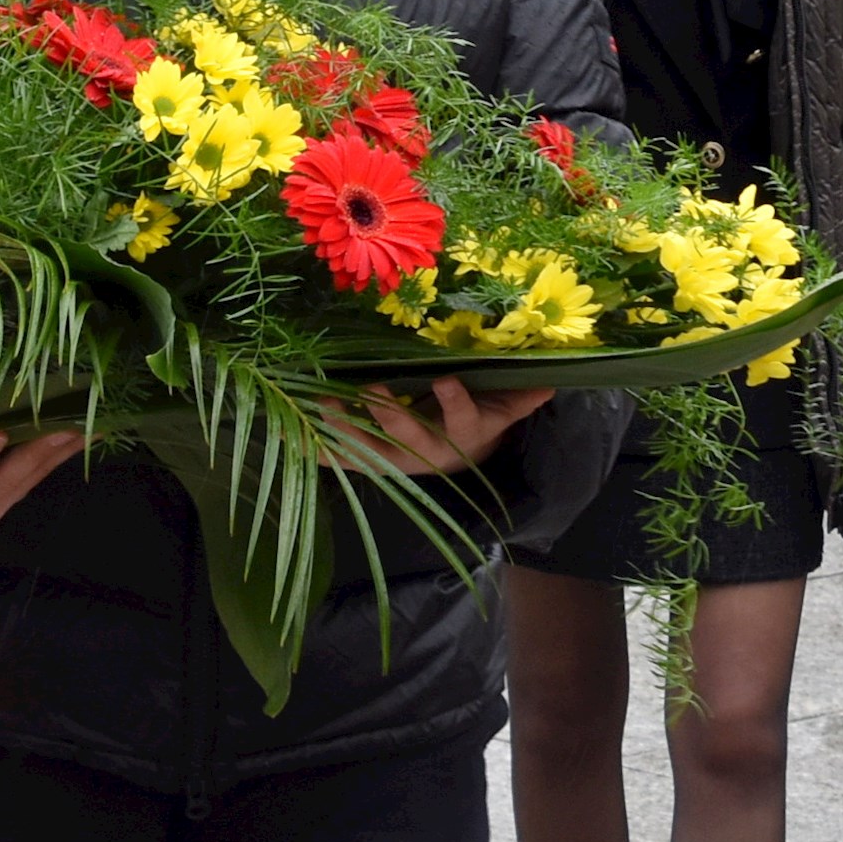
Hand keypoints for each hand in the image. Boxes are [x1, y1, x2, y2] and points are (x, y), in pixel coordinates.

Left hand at [314, 376, 555, 476]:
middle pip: (408, 438)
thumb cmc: (480, 420)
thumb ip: (524, 396)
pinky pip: (341, 458)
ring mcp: (395, 459)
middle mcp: (426, 452)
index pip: (461, 418)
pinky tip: (291, 439)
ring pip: (368, 448)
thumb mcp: (503, 410)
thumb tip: (551, 379)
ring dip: (343, 428)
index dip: (455, 402)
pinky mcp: (371, 461)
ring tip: (321, 406)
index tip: (447, 380)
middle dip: (389, 416)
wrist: (461, 458)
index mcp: (462, 435)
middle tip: (371, 389)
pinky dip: (317, 450)